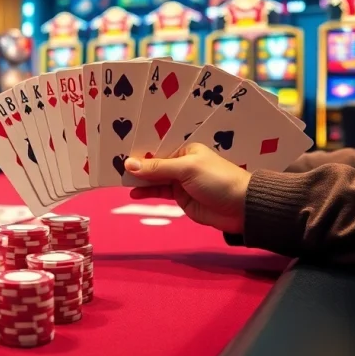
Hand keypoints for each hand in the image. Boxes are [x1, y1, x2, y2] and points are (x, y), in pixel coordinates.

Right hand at [125, 143, 250, 233]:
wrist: (241, 208)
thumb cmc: (217, 180)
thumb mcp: (186, 169)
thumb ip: (157, 168)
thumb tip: (129, 164)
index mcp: (186, 150)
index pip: (158, 148)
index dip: (140, 150)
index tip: (119, 150)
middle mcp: (181, 163)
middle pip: (154, 163)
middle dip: (137, 165)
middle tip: (113, 164)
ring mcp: (180, 181)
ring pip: (155, 179)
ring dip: (140, 180)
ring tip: (120, 180)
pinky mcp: (181, 198)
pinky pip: (159, 192)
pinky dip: (147, 192)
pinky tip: (134, 193)